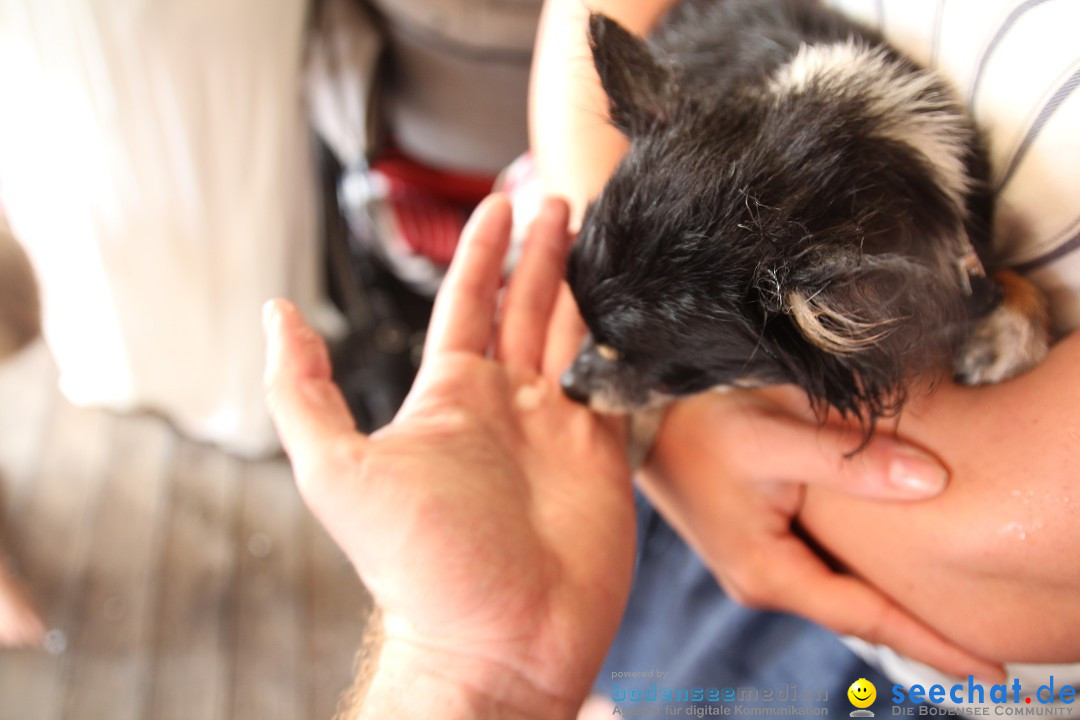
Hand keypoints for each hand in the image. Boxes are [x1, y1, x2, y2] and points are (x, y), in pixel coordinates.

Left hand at [264, 196, 634, 719]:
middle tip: (559, 199)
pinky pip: (616, 386)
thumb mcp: (336, 470)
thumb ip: (303, 390)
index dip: (484, 251)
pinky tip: (635, 310)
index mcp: (448, 399)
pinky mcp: (602, 460)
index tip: (499, 206)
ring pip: (574, 336)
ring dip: (584, 285)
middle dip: (541, 252)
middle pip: (527, 308)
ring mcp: (556, 431)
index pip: (468, 304)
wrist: (493, 643)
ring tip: (599, 233)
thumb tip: (277, 315)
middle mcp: (504, 407)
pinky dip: (625, 344)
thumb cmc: (415, 567)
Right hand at [640, 386, 1005, 679]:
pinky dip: (860, 574)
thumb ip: (850, 460)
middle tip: (985, 656)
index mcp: (766, 571)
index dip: (931, 643)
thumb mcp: (771, 434)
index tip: (989, 671)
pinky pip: (819, 568)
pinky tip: (888, 569)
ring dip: (889, 603)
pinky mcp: (752, 542)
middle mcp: (760, 581)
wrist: (632, 413)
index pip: (867, 618)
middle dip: (918, 633)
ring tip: (948, 617)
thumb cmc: (693, 422)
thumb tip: (931, 481)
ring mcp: (754, 565)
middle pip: (855, 614)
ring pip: (837, 591)